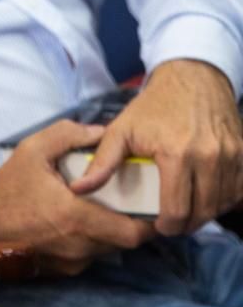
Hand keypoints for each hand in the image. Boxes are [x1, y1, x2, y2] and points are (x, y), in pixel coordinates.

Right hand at [0, 119, 154, 274]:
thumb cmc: (9, 184)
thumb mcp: (33, 149)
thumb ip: (69, 134)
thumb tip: (102, 131)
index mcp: (77, 216)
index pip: (133, 232)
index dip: (149, 223)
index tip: (150, 206)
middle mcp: (79, 245)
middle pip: (126, 243)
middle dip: (133, 225)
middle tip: (132, 205)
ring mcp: (72, 260)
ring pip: (109, 250)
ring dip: (112, 232)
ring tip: (106, 210)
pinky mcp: (64, 269)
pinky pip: (91, 256)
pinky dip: (93, 241)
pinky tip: (81, 223)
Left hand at [72, 60, 242, 235]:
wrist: (191, 79)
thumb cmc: (152, 107)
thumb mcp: (121, 130)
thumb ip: (102, 162)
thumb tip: (80, 189)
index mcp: (176, 154)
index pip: (177, 209)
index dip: (168, 226)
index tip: (159, 227)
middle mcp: (208, 157)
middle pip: (203, 211)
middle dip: (187, 224)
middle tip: (173, 224)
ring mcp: (230, 155)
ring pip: (223, 203)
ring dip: (207, 214)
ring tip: (189, 213)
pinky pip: (240, 189)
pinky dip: (226, 200)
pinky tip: (209, 199)